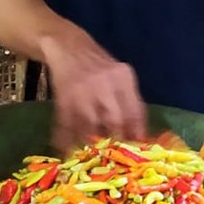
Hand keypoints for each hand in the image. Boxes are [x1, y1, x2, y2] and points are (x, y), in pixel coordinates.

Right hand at [39, 28, 146, 155]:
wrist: (67, 46)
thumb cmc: (99, 66)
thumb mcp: (119, 76)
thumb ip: (129, 101)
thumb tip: (139, 135)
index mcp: (122, 77)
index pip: (135, 109)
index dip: (138, 132)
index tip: (139, 148)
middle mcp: (104, 83)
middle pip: (115, 119)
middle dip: (117, 140)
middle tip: (117, 155)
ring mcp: (82, 91)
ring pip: (91, 125)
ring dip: (93, 144)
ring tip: (95, 157)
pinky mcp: (64, 98)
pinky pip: (68, 125)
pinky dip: (68, 140)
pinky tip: (69, 151)